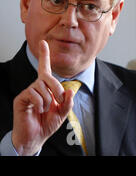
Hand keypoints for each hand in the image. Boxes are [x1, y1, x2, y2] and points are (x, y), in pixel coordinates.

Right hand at [11, 40, 73, 155]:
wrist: (35, 137)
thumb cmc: (47, 124)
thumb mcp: (62, 113)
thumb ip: (68, 102)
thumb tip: (70, 90)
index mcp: (46, 88)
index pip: (45, 69)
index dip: (44, 56)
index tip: (43, 42)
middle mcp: (36, 87)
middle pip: (48, 77)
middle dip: (57, 87)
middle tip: (59, 100)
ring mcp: (28, 92)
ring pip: (42, 87)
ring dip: (48, 100)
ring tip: (45, 109)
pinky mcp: (21, 99)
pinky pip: (34, 94)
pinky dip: (40, 103)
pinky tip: (38, 110)